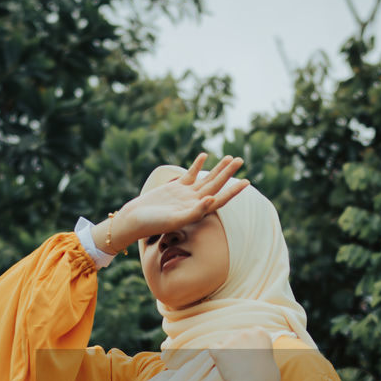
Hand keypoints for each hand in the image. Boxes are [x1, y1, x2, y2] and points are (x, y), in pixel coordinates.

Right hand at [117, 153, 249, 246]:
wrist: (134, 220)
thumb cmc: (153, 224)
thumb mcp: (175, 219)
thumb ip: (195, 211)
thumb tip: (213, 199)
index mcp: (197, 211)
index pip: (220, 199)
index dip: (233, 191)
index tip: (246, 181)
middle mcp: (194, 202)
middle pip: (215, 185)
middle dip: (228, 173)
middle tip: (240, 159)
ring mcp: (185, 194)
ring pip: (205, 179)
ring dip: (217, 168)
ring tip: (229, 157)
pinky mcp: (175, 188)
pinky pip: (190, 174)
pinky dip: (197, 165)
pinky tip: (204, 156)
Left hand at [209, 328, 282, 380]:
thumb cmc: (264, 379)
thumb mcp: (265, 358)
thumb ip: (254, 348)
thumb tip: (240, 349)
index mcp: (260, 333)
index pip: (250, 333)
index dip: (249, 346)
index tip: (252, 358)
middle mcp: (246, 332)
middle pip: (235, 337)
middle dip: (236, 349)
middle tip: (243, 367)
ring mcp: (232, 340)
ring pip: (224, 342)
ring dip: (227, 353)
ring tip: (236, 369)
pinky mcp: (219, 349)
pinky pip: (213, 348)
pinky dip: (216, 356)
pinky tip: (225, 366)